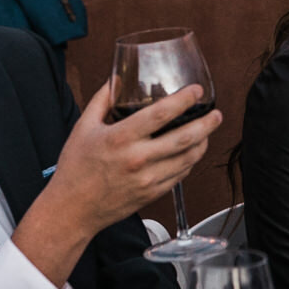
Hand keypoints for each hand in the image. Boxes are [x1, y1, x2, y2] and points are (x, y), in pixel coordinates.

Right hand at [14, 81, 221, 288]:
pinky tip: (190, 152)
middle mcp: (138, 159)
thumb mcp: (83, 127)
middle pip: (185, 137)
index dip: (184, 100)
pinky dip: (190, 161)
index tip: (197, 90)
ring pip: (188, 158)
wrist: (72, 210)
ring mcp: (148, 179)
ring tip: (207, 131)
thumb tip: (117, 79)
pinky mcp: (153, 194)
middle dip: (207, 123)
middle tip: (216, 114)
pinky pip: (180, 175)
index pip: (162, 114)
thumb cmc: (75, 168)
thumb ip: (102, 100)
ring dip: (203, 142)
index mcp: (121, 138)